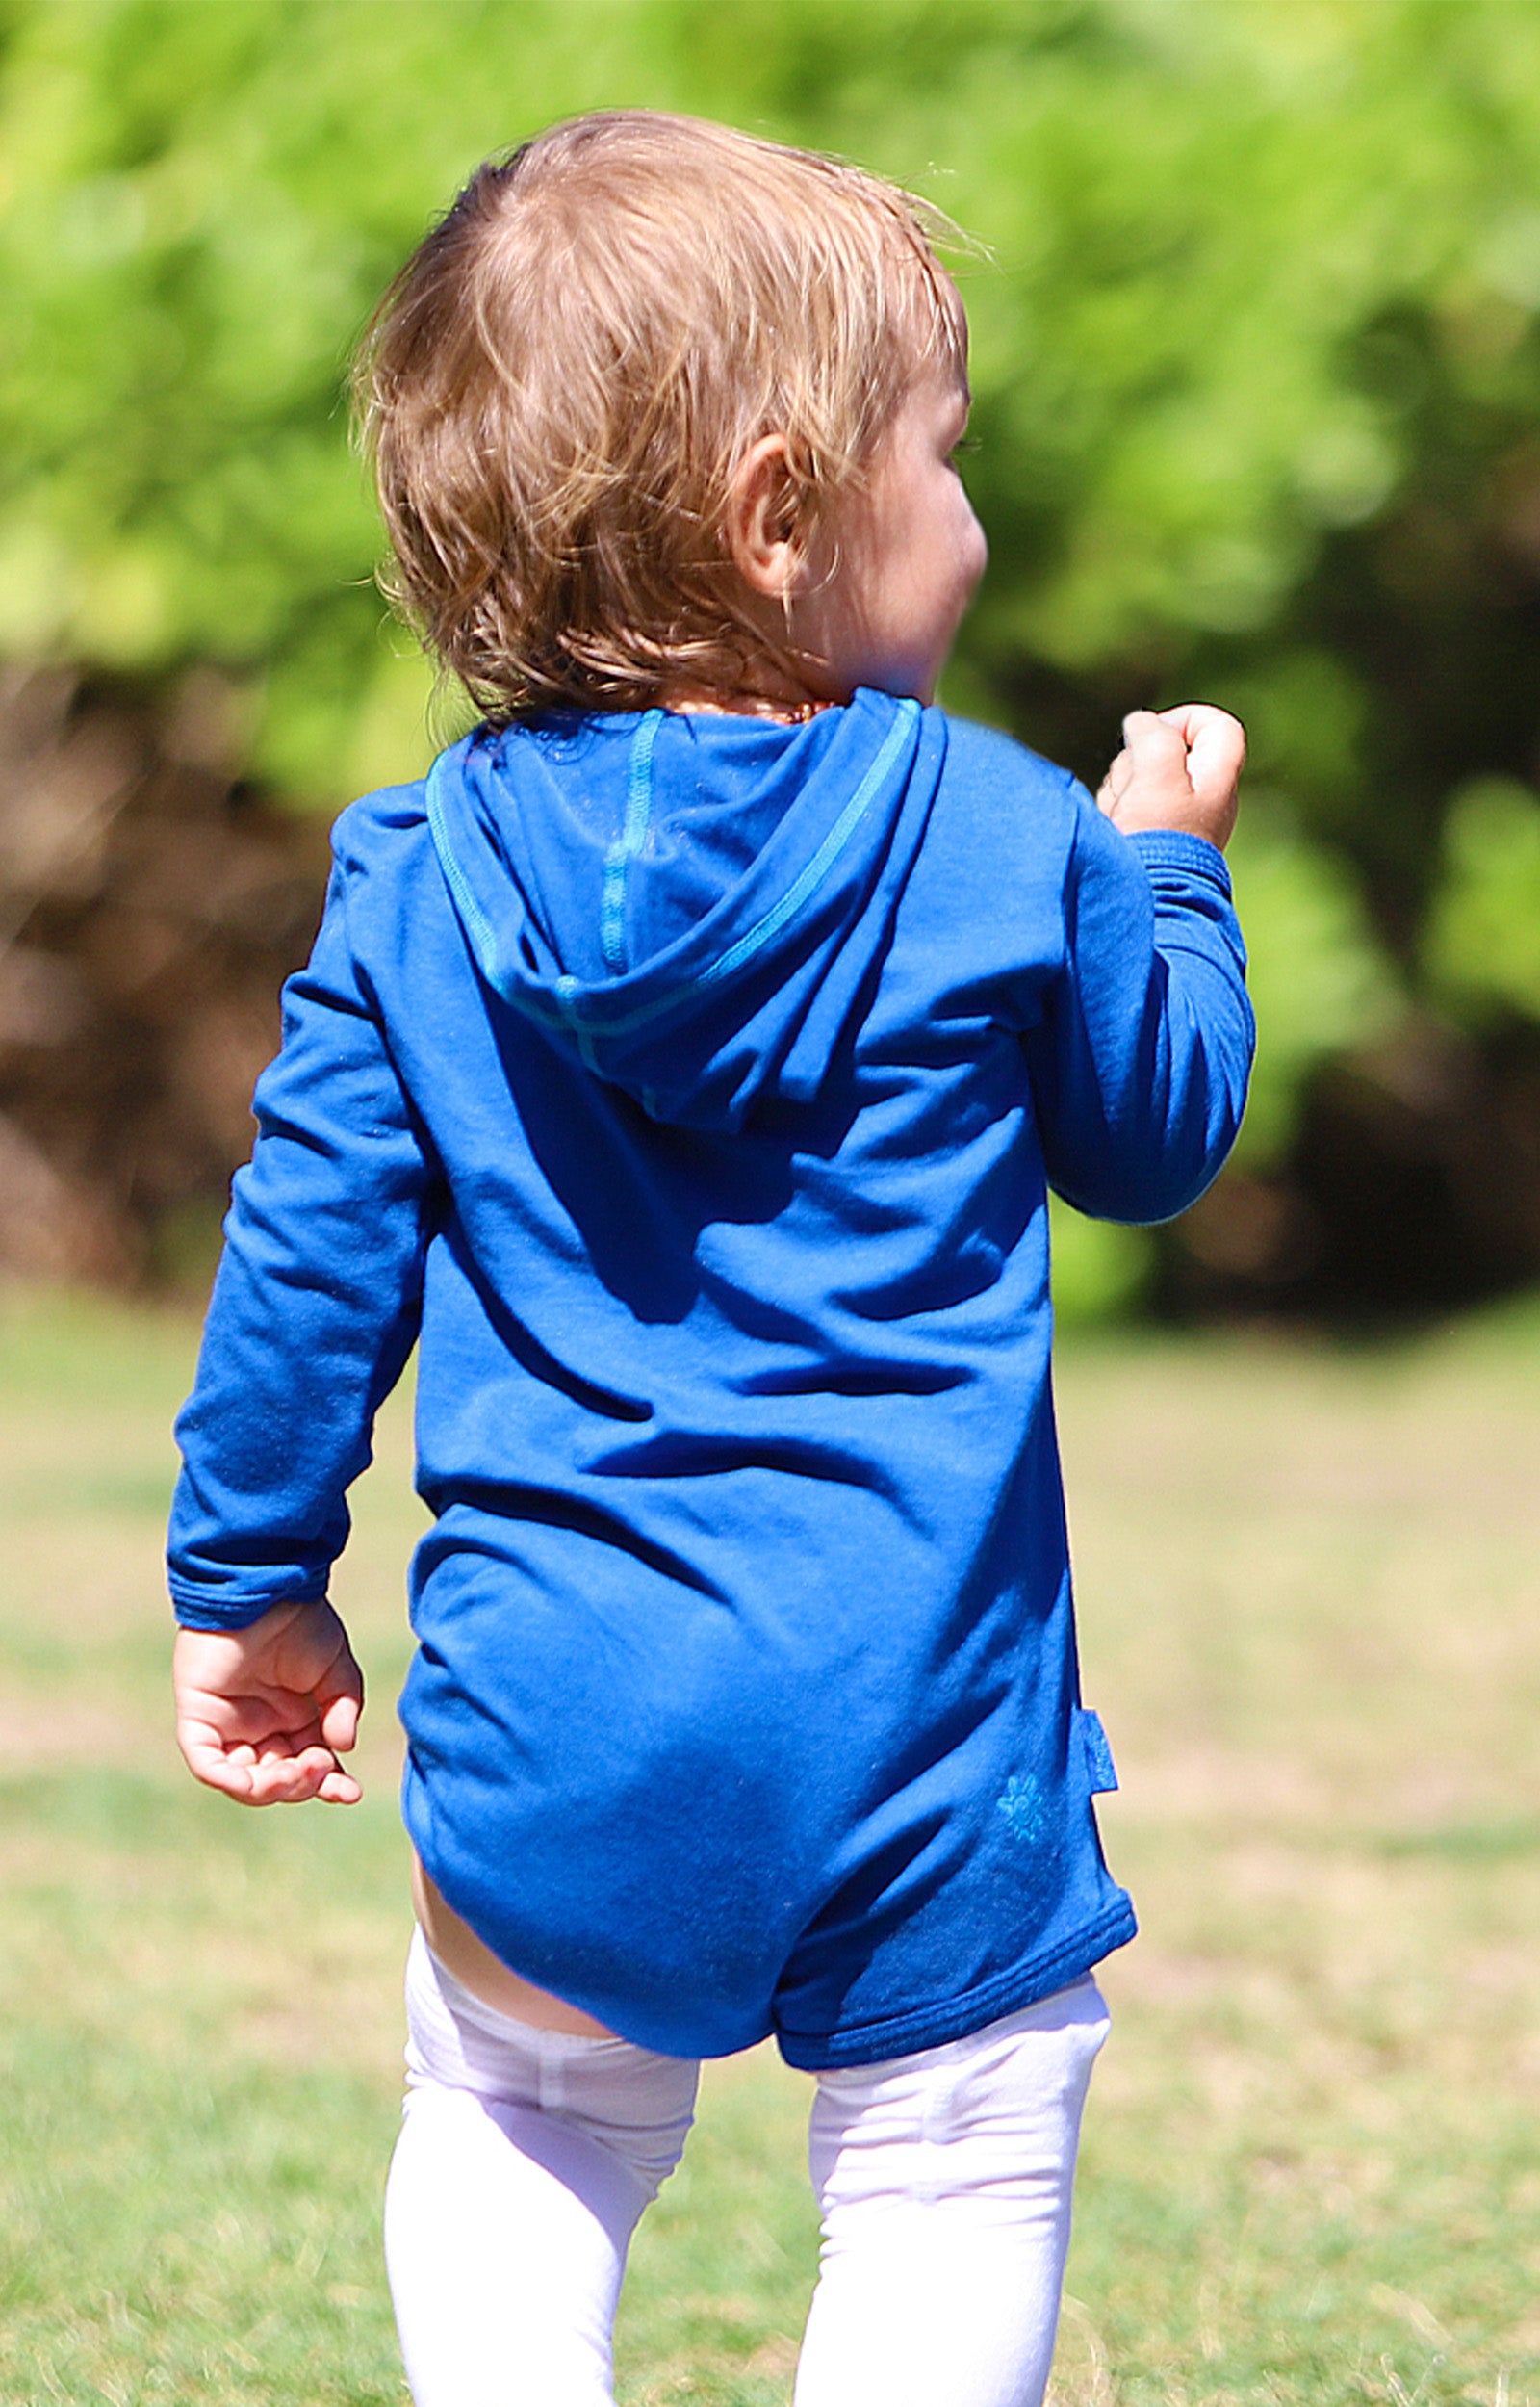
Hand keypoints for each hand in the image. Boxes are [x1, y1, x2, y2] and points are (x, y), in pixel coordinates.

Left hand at [174, 1596, 363, 1805]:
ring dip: (272, 1787)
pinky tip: (254, 1783)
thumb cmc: (301, 1621)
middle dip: (302, 1784)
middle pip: (276, 1780)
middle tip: (321, 1767)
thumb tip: (343, 1749)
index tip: (352, 1793)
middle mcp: (259, 1726)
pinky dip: (227, 1780)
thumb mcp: (337, 1670)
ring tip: (299, 1771)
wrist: (267, 1588)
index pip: (307, 1767)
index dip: (328, 1785)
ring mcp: (227, 1724)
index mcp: (293, 1718)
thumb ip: (343, 1709)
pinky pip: (206, 1763)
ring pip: (243, 1780)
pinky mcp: (199, 1717)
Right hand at [1095, 704, 1244, 851]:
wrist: (1145, 903)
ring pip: (1141, 776)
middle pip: (1167, 750)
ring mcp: (1176, 818)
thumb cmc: (1157, 840)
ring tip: (1124, 815)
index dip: (1183, 719)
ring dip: (1123, 786)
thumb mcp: (1157, 775)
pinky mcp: (1151, 834)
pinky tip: (1117, 828)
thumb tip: (1140, 724)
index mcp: (1218, 780)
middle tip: (1135, 787)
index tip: (1155, 736)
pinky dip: (1117, 809)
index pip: (1216, 725)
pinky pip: (1128, 803)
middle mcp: (1204, 797)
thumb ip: (1153, 736)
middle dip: (1139, 759)